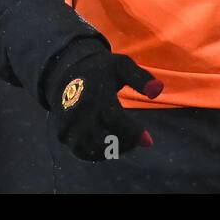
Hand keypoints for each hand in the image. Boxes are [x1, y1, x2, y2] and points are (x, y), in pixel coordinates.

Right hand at [42, 38, 163, 160]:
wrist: (66, 71)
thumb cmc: (101, 70)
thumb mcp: (122, 66)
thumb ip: (141, 78)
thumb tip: (157, 91)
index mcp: (96, 95)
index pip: (115, 120)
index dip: (133, 133)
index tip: (148, 141)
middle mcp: (79, 112)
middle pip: (104, 140)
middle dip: (125, 143)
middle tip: (136, 139)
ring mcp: (68, 125)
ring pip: (93, 150)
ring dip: (112, 150)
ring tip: (124, 140)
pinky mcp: (62, 134)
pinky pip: (82, 152)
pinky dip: (97, 153)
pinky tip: (109, 144)